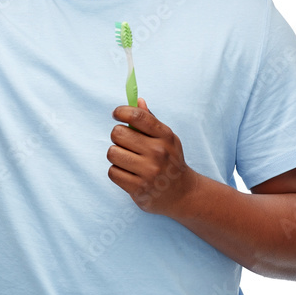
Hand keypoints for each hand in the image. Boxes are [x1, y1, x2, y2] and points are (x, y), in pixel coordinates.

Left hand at [108, 98, 198, 216]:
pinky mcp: (139, 188)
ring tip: (128, 160)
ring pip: (112, 153)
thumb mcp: (167, 139)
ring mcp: (149, 171)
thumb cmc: (170, 161)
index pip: (137, 116)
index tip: (116, 114)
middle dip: (118, 137)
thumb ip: (151, 121)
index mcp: (165, 136)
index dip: (121, 111)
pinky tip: (129, 174)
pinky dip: (117, 172)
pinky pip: (113, 172)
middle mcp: (158, 152)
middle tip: (126, 143)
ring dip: (116, 156)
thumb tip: (137, 100)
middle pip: (118, 134)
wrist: (183, 194)